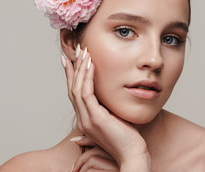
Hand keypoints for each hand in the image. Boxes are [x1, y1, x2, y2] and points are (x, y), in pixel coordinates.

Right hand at [62, 45, 150, 169]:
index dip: (72, 76)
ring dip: (80, 68)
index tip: (72, 60)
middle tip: (77, 50)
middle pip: (72, 88)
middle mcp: (82, 118)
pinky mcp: (94, 118)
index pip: (75, 93)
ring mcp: (86, 119)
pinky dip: (87, 78)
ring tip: (84, 51)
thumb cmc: (127, 138)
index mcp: (86, 119)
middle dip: (74, 68)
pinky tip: (90, 64)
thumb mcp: (115, 119)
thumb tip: (106, 102)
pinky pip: (86, 93)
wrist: (132, 154)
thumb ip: (107, 109)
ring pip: (77, 88)